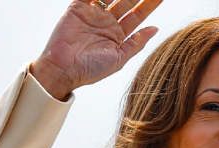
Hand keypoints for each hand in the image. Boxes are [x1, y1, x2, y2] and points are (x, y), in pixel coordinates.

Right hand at [31, 0, 162, 99]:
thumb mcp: (119, 58)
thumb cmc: (91, 70)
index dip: (149, 5)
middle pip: (127, 2)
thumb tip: (155, 28)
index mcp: (118, 35)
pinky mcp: (78, 7)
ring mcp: (93, 14)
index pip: (137, 16)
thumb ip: (136, 43)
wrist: (63, 70)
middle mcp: (107, 22)